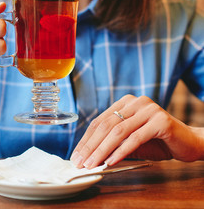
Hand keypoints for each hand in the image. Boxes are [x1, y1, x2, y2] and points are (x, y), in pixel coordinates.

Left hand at [70, 95, 203, 167]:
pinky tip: (111, 162)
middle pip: (105, 126)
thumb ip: (112, 144)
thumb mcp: (130, 142)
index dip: (85, 140)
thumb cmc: (157, 142)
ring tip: (93, 164)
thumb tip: (88, 156)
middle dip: (90, 146)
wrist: (190, 142)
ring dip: (102, 150)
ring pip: (118, 131)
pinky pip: (135, 138)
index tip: (76, 156)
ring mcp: (148, 109)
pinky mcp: (160, 121)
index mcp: (125, 103)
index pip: (99, 122)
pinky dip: (121, 151)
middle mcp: (135, 102)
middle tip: (81, 162)